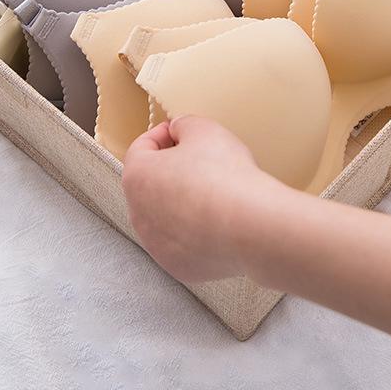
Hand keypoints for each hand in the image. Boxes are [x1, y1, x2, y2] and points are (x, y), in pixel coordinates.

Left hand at [122, 115, 276, 283]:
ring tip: (211, 191)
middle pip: (149, 184)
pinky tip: (216, 220)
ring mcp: (156, 245)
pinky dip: (192, 231)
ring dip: (179, 202)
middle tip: (197, 160)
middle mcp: (138, 214)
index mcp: (137, 176)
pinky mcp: (178, 267)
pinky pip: (180, 242)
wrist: (252, 227)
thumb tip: (179, 131)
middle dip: (169, 169)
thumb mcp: (204, 129)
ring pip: (163, 216)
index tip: (180, 132)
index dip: (162, 134)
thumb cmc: (224, 175)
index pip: (141, 148)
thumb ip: (183, 124)